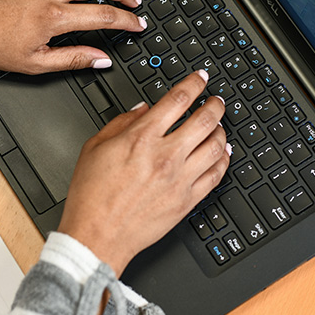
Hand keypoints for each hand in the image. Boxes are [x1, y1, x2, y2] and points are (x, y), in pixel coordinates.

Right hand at [57, 70, 229, 276]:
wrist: (96, 237)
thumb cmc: (92, 195)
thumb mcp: (94, 147)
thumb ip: (121, 122)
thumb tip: (143, 109)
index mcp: (142, 137)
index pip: (179, 99)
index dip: (195, 83)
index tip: (201, 78)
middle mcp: (165, 155)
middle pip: (205, 119)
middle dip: (215, 104)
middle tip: (217, 100)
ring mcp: (179, 179)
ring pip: (215, 146)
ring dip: (221, 130)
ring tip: (219, 125)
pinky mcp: (187, 201)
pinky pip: (215, 175)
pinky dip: (223, 160)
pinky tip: (222, 153)